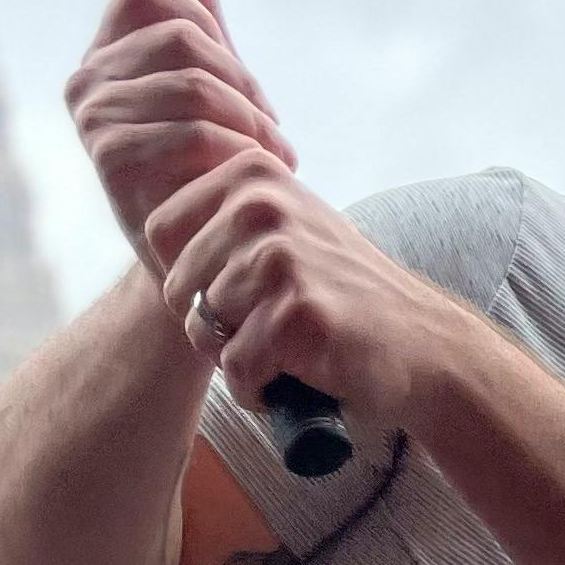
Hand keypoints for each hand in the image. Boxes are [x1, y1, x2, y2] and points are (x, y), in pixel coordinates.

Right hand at [64, 0, 294, 268]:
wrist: (204, 262)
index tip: (239, 75)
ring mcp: (93, 118)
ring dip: (250, 120)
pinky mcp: (110, 158)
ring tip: (276, 156)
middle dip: (241, 80)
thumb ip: (200, 21)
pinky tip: (254, 174)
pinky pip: (191, 129)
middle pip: (181, 35)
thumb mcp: (214, 91)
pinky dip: (236, 150)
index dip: (203, 18)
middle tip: (273, 129)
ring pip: (193, 81)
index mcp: (106, 57)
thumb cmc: (211, 175)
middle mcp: (87, 82)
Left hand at [146, 154, 445, 433]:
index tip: (241, 294)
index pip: (161, 233)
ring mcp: (280, 256)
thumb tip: (144, 217)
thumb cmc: (341, 294)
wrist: (421, 343)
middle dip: (212, 325)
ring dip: (238, 359)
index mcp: (250, 174)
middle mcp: (261, 204)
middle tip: (267, 330)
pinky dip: (258, 390)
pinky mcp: (297, 312)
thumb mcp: (283, 227)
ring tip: (287, 351)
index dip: (189, 280)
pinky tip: (297, 376)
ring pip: (205, 330)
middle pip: (178, 287)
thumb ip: (223, 213)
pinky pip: (237, 368)